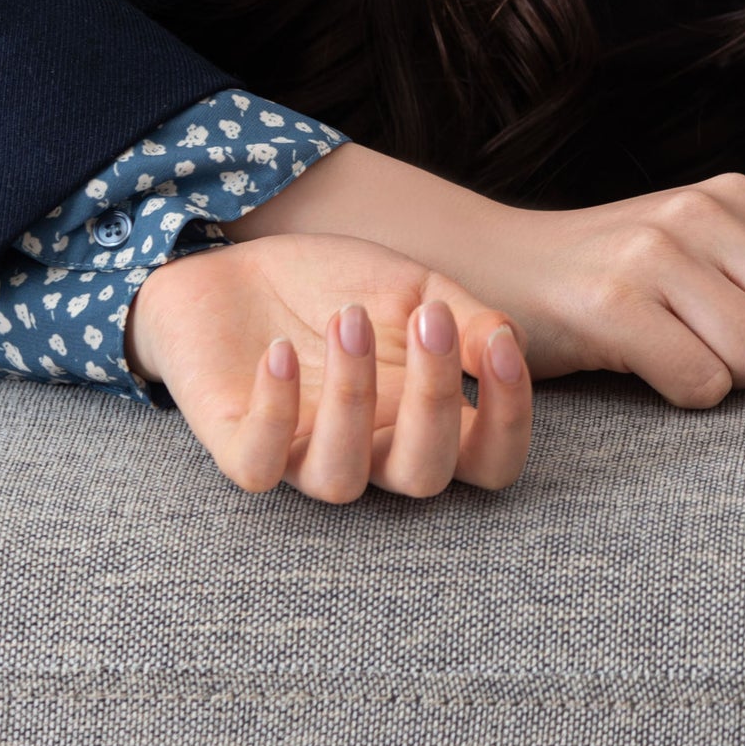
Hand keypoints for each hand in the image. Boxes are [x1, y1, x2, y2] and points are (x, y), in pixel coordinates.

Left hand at [125, 231, 532, 500]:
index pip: (490, 460)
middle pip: (424, 478)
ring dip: (352, 398)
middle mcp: (371, 449)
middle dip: (433, 397)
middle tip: (426, 317)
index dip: (508, 421)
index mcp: (424, 418)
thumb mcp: (415, 287)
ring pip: (340, 479)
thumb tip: (508, 342)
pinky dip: (273, 409)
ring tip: (347, 318)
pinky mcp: (236, 446)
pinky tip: (280, 349)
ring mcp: (303, 454)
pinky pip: (259, 465)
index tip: (499, 346)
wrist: (237, 266)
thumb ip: (467, 318)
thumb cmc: (336, 283)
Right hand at [479, 171, 744, 406]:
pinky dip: (688, 397)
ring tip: (682, 359)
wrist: (495, 269)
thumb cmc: (616, 277)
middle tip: (720, 357)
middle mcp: (701, 214)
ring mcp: (655, 255)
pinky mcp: (610, 305)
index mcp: (737, 197)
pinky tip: (649, 374)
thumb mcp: (708, 263)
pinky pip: (703, 384)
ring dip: (730, 382)